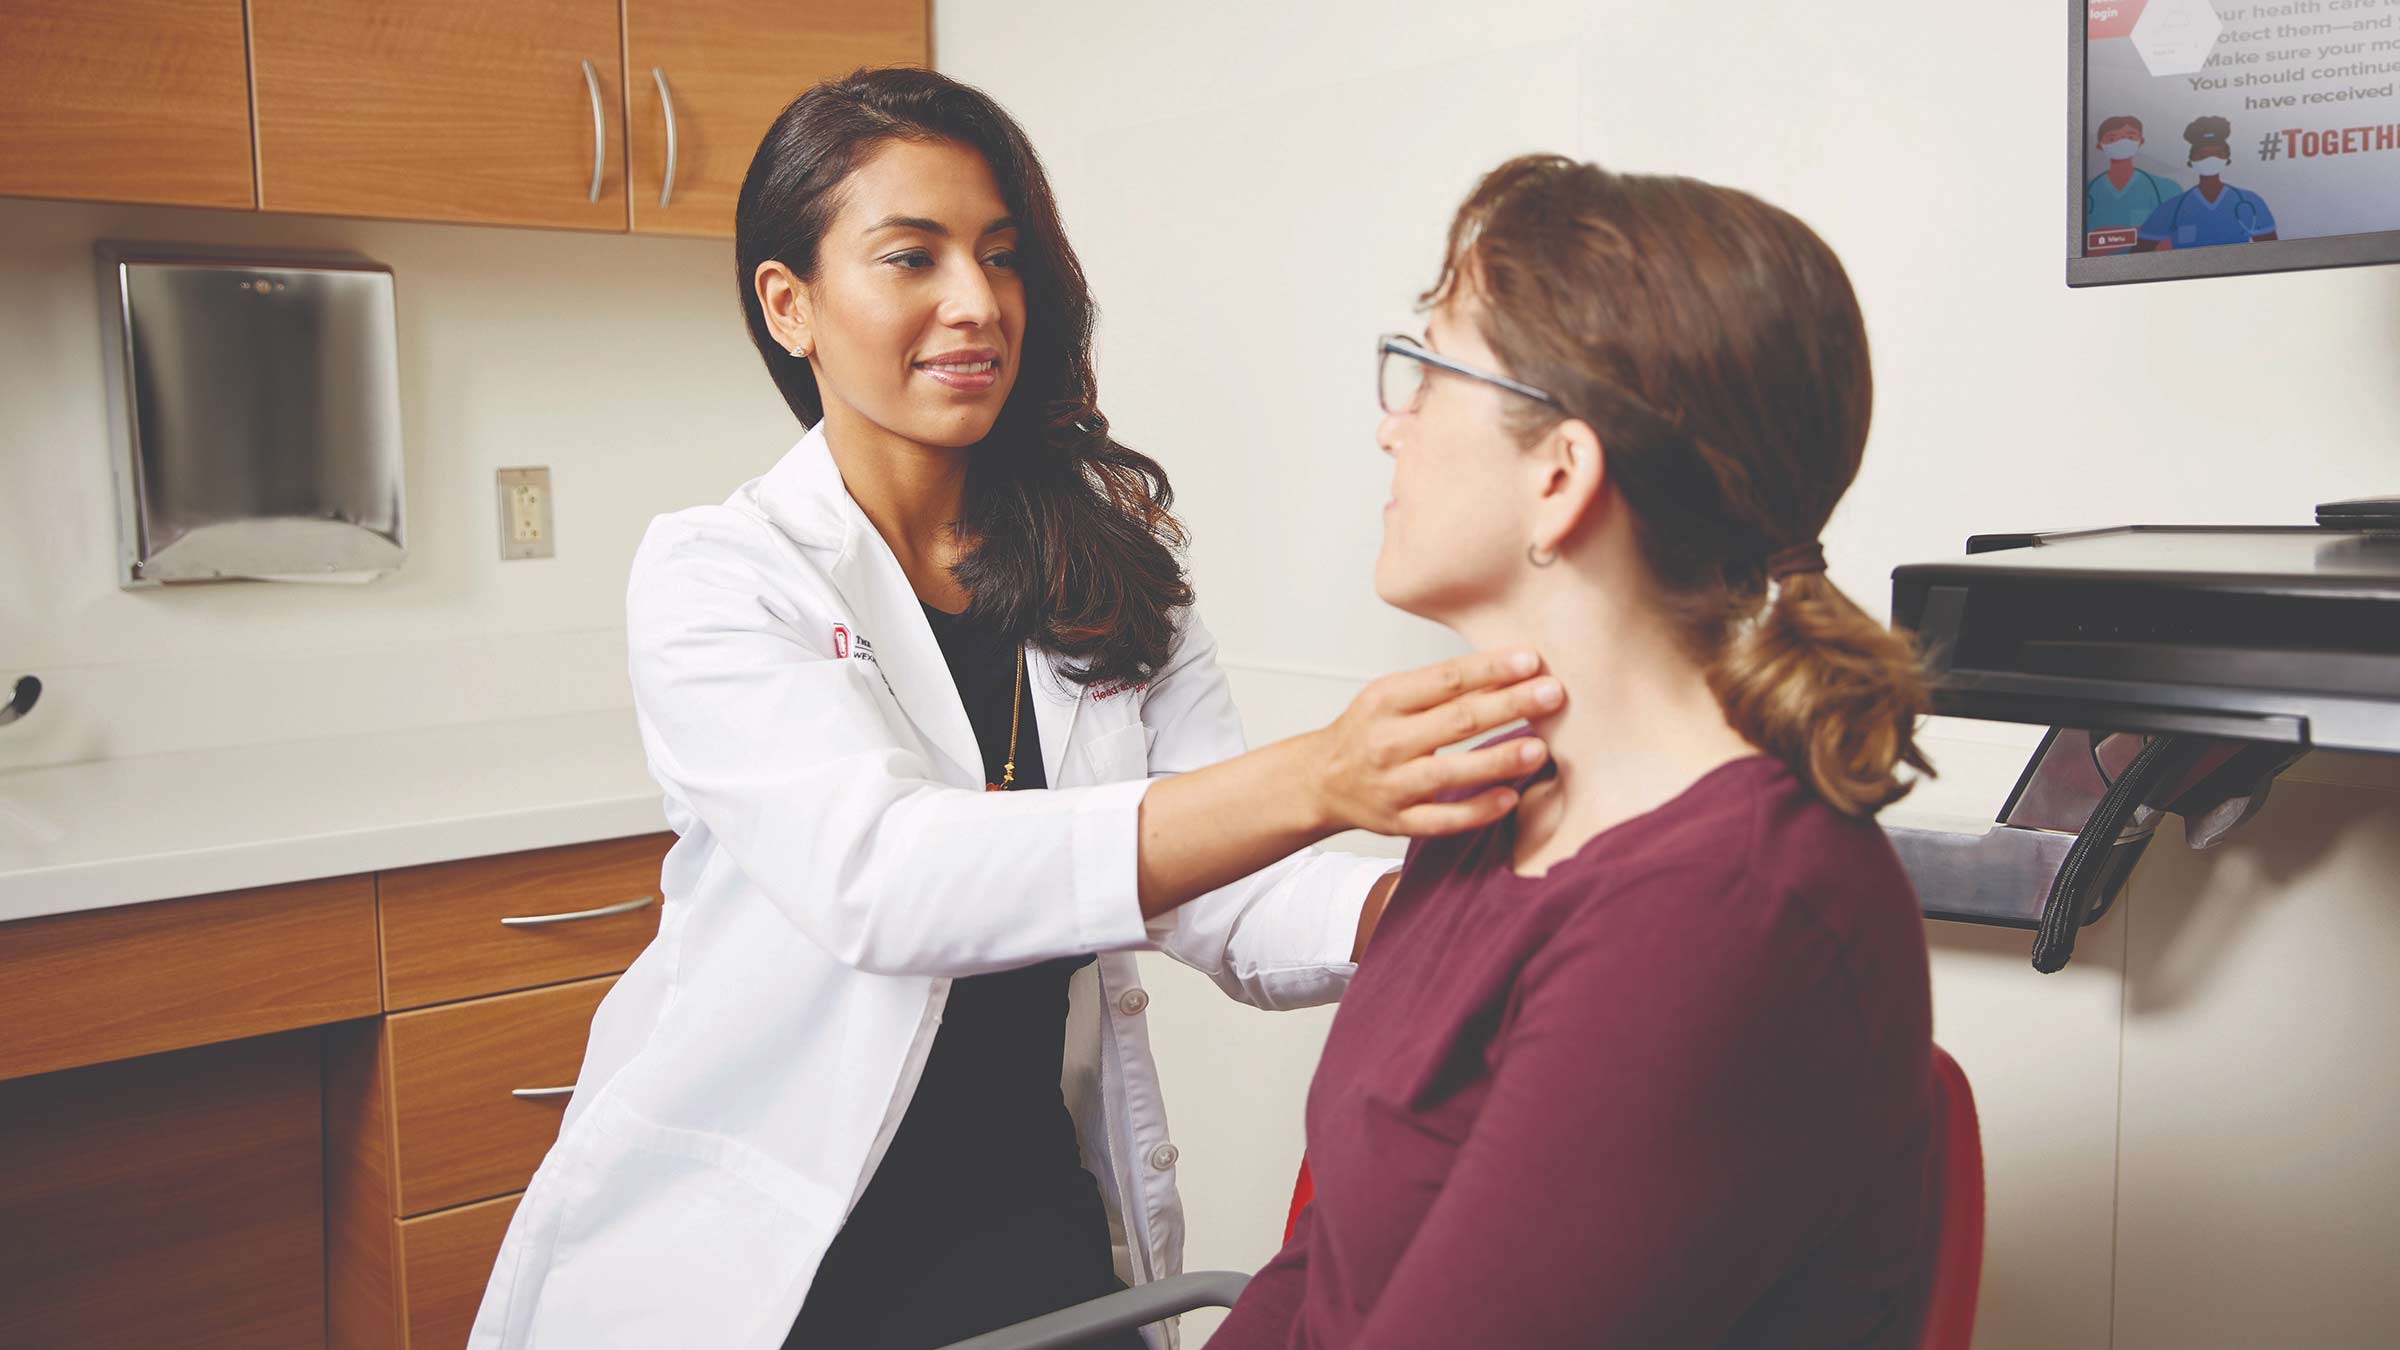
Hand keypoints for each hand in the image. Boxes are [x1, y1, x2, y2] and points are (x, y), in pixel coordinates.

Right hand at [1303, 649, 1561, 836]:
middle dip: (1509, 705)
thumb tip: (1512, 670)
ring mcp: (1392, 785)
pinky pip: (1443, 819)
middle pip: (1456, 720)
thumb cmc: (1368, 731)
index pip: (1445, 679)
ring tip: (1540, 749)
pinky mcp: (1398, 822)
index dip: (1490, 669)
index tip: (1531, 660)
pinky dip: (1477, 810)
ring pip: (1451, 772)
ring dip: (1498, 759)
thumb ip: (1443, 686)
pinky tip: (1509, 799)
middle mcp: (1387, 741)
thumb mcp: (1392, 696)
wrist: (1320, 781)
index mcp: (1385, 700)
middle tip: (1553, 694)